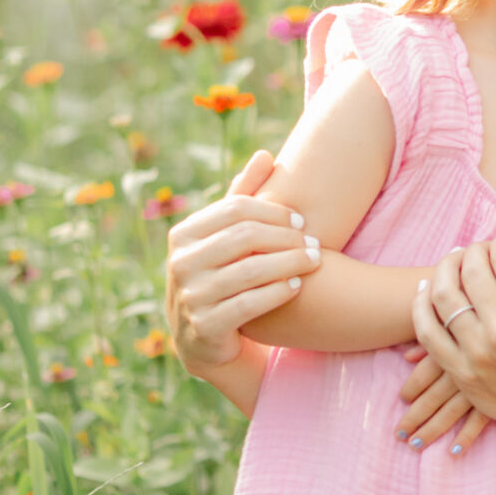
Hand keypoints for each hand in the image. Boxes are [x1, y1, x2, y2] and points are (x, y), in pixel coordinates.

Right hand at [166, 149, 321, 378]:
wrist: (203, 339)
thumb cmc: (221, 275)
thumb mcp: (225, 237)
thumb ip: (242, 197)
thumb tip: (266, 155)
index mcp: (183, 234)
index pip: (235, 208)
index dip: (273, 211)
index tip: (301, 220)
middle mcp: (180, 263)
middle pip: (245, 236)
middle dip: (286, 237)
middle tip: (314, 242)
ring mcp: (189, 296)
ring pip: (250, 270)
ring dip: (290, 263)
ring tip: (315, 261)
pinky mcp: (204, 326)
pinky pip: (248, 304)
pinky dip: (277, 292)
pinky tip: (297, 287)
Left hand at [409, 235, 495, 450]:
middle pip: (472, 270)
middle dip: (474, 250)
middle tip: (479, 249)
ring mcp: (477, 351)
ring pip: (445, 295)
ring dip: (445, 269)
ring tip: (453, 262)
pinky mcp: (460, 370)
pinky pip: (428, 331)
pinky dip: (421, 306)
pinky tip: (426, 290)